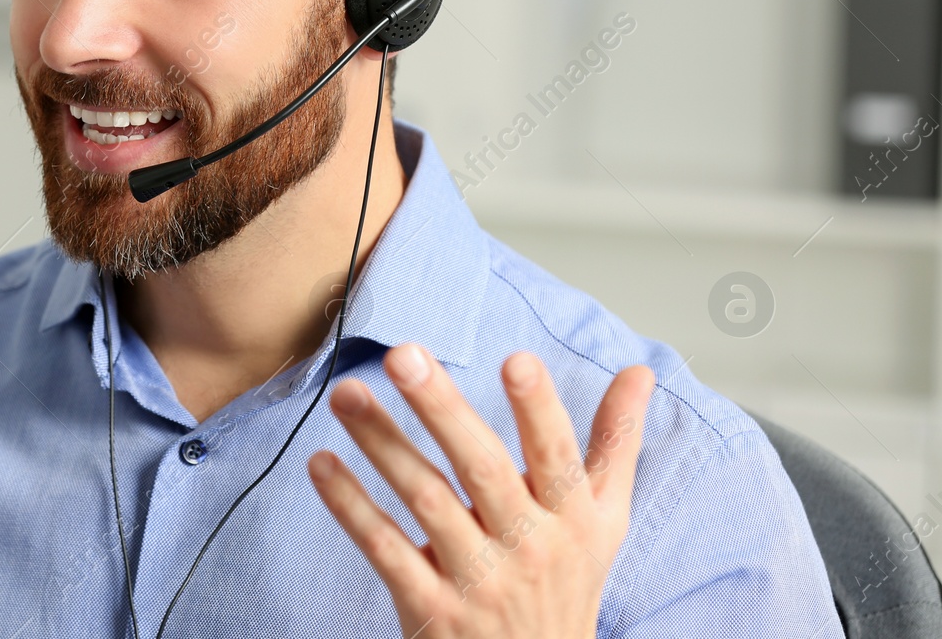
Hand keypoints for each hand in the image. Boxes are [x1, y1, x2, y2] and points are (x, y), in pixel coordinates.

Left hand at [308, 344, 654, 638]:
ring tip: (346, 394)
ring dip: (382, 443)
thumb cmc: (566, 584)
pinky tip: (321, 464)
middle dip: (442, 408)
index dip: (539, 409)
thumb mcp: (603, 521)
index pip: (556, 456)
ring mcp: (477, 580)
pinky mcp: (430, 607)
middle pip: (482, 468)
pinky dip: (350, 507)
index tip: (516, 359)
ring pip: (425, 499)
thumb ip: (616, 444)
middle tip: (403, 355)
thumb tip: (640, 373)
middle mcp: (528, 546)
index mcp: (572, 518)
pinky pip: (385, 549)